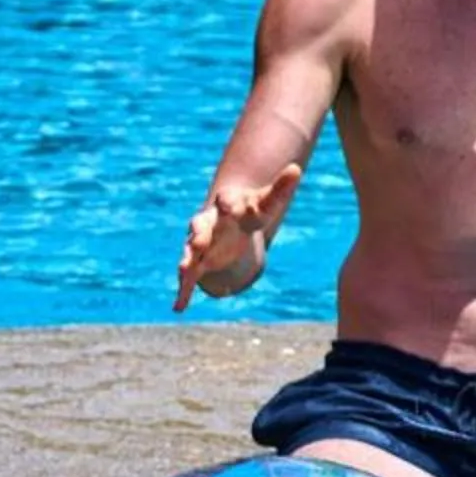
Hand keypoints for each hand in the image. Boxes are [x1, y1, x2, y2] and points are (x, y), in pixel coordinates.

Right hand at [173, 165, 302, 311]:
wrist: (229, 220)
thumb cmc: (250, 211)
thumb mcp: (266, 202)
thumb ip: (280, 188)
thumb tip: (296, 169)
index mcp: (225, 204)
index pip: (225, 201)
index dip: (227, 204)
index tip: (230, 207)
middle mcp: (208, 222)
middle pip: (200, 225)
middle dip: (199, 234)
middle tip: (197, 242)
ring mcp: (200, 242)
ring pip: (190, 251)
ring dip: (187, 260)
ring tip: (184, 271)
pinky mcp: (198, 262)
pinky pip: (188, 276)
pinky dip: (183, 292)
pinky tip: (179, 307)